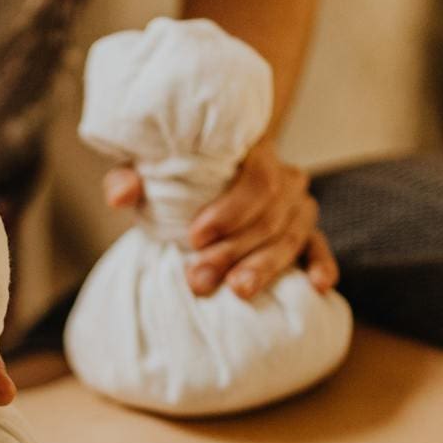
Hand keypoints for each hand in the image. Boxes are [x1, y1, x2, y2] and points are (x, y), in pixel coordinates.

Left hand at [102, 137, 338, 298]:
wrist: (203, 183)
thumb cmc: (176, 178)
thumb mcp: (148, 171)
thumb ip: (129, 177)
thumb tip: (120, 196)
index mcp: (252, 151)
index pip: (257, 179)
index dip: (230, 211)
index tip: (194, 237)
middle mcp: (284, 177)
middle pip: (270, 216)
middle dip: (234, 251)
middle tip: (199, 279)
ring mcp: (299, 207)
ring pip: (290, 237)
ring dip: (264, 266)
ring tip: (237, 290)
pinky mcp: (306, 234)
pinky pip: (319, 247)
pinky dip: (321, 263)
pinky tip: (317, 285)